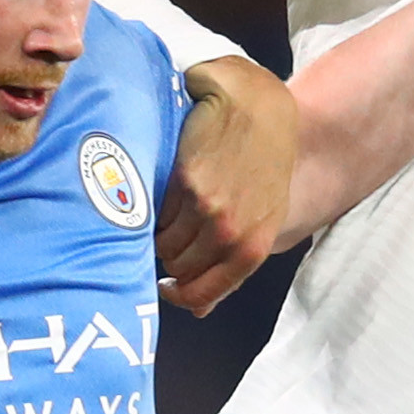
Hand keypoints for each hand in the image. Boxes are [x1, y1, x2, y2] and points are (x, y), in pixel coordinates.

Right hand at [158, 54, 294, 315]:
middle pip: (176, 267)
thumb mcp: (262, 216)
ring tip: (161, 203)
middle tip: (166, 229)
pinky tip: (158, 185)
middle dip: (168, 254)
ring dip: (155, 228)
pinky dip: (151, 203)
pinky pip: (156, 211)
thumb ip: (231, 263)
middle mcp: (231, 233)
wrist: (257, 103)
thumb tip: (199, 311)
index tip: (164, 287)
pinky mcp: (186, 181)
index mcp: (254, 246)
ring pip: (161, 241)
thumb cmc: (261, 158)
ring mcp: (208, 208)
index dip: (178, 295)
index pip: (203, 295)